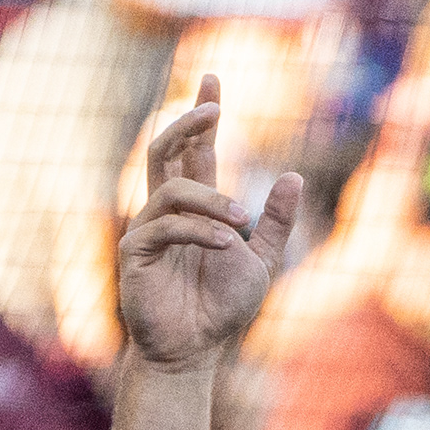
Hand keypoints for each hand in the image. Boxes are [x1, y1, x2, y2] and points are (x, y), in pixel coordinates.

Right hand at [115, 78, 302, 378]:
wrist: (195, 350)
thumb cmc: (222, 307)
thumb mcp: (262, 260)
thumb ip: (276, 221)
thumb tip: (293, 175)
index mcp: (194, 205)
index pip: (195, 149)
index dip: (203, 113)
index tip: (213, 79)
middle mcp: (166, 209)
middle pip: (164, 148)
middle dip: (186, 123)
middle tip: (213, 112)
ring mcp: (147, 228)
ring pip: (169, 187)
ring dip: (210, 198)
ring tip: (241, 221)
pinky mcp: (136, 253)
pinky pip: (165, 227)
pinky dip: (199, 231)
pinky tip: (226, 245)